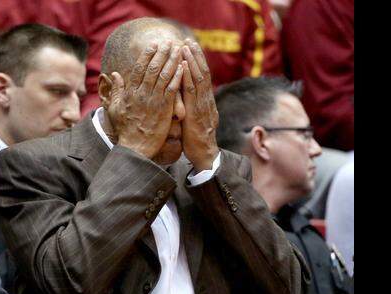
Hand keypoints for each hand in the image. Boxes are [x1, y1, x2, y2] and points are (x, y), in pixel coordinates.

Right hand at [106, 39, 185, 159]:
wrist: (135, 147)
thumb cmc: (125, 129)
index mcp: (130, 92)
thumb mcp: (114, 108)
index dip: (147, 55)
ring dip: (172, 61)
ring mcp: (154, 101)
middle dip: (162, 53)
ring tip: (178, 50)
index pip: (139, 68)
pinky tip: (183, 67)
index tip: (153, 45)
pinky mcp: (164, 109)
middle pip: (153, 68)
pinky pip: (172, 90)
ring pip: (164, 76)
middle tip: (169, 42)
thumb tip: (115, 74)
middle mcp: (142, 93)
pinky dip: (177, 77)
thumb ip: (116, 90)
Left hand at [179, 42, 219, 170]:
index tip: (190, 47)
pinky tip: (184, 66)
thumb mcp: (194, 120)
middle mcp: (206, 101)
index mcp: (205, 102)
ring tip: (186, 46)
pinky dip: (188, 76)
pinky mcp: (196, 113)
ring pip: (198, 79)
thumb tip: (184, 98)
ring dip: (192, 61)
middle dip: (196, 56)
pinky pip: (192, 92)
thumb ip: (190, 107)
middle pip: (202, 74)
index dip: (197, 62)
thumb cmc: (196, 140)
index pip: (203, 77)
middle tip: (188, 40)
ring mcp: (202, 106)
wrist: (204, 156)